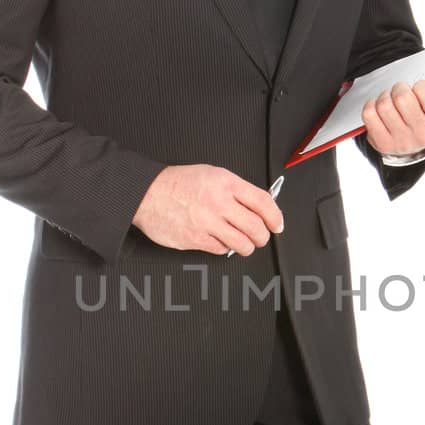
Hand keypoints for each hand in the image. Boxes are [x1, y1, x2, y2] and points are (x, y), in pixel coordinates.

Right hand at [132, 164, 284, 254]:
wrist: (147, 193)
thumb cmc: (178, 183)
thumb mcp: (212, 174)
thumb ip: (236, 190)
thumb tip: (258, 206)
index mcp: (225, 183)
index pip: (263, 202)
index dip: (275, 217)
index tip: (277, 224)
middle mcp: (219, 202)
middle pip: (256, 227)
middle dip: (262, 236)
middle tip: (261, 237)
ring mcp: (207, 222)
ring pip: (242, 243)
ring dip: (247, 246)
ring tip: (244, 243)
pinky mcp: (196, 239)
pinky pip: (222, 250)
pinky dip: (225, 248)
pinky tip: (220, 240)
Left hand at [361, 74, 424, 156]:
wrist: (416, 142)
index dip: (421, 87)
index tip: (423, 91)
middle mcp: (424, 137)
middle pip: (402, 97)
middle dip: (401, 88)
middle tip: (406, 94)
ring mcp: (402, 142)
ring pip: (384, 104)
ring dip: (386, 97)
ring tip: (394, 102)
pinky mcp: (382, 144)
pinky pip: (369, 114)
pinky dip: (373, 106)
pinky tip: (383, 111)